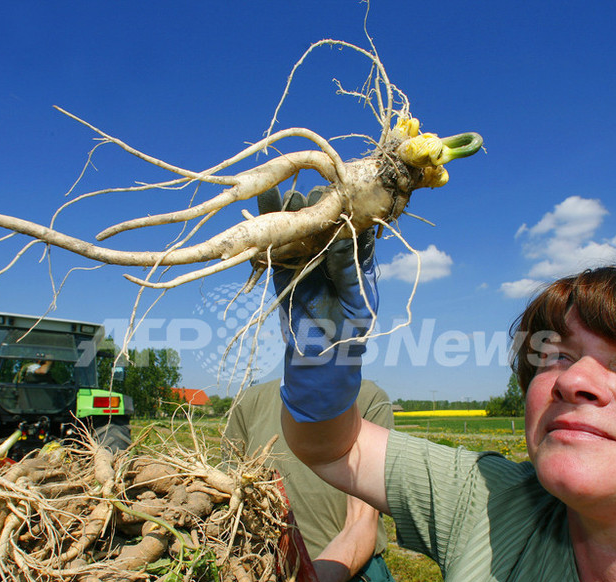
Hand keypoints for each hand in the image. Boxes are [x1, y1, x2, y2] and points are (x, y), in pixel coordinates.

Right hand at [260, 187, 378, 421]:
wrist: (321, 364)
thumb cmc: (349, 335)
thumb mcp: (357, 303)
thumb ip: (350, 271)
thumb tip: (343, 234)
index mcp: (357, 259)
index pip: (354, 225)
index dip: (349, 205)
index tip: (341, 186)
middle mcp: (332, 254)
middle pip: (323, 221)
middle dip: (315, 203)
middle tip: (306, 184)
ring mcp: (307, 261)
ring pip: (298, 230)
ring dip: (288, 211)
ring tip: (280, 188)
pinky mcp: (284, 272)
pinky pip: (275, 249)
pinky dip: (267, 232)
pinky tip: (258, 211)